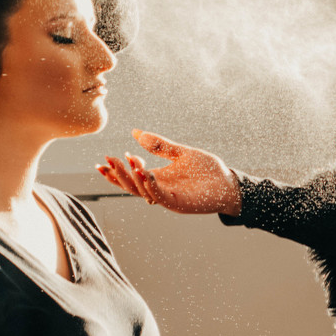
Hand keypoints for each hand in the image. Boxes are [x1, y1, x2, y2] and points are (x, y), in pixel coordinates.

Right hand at [96, 130, 242, 215]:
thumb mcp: (180, 153)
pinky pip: (161, 197)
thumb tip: (135, 132)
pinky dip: (151, 186)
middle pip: (131, 186)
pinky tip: (145, 173)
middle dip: (118, 175)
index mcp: (158, 178)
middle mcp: (159, 189)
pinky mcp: (180, 203)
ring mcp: (168, 198)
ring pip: (143, 192)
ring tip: (125, 164)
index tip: (107, 157)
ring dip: (132, 179)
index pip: (131, 176)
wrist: (228, 183)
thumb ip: (159, 145)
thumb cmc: (207, 170)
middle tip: (107, 161)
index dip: (118, 169)